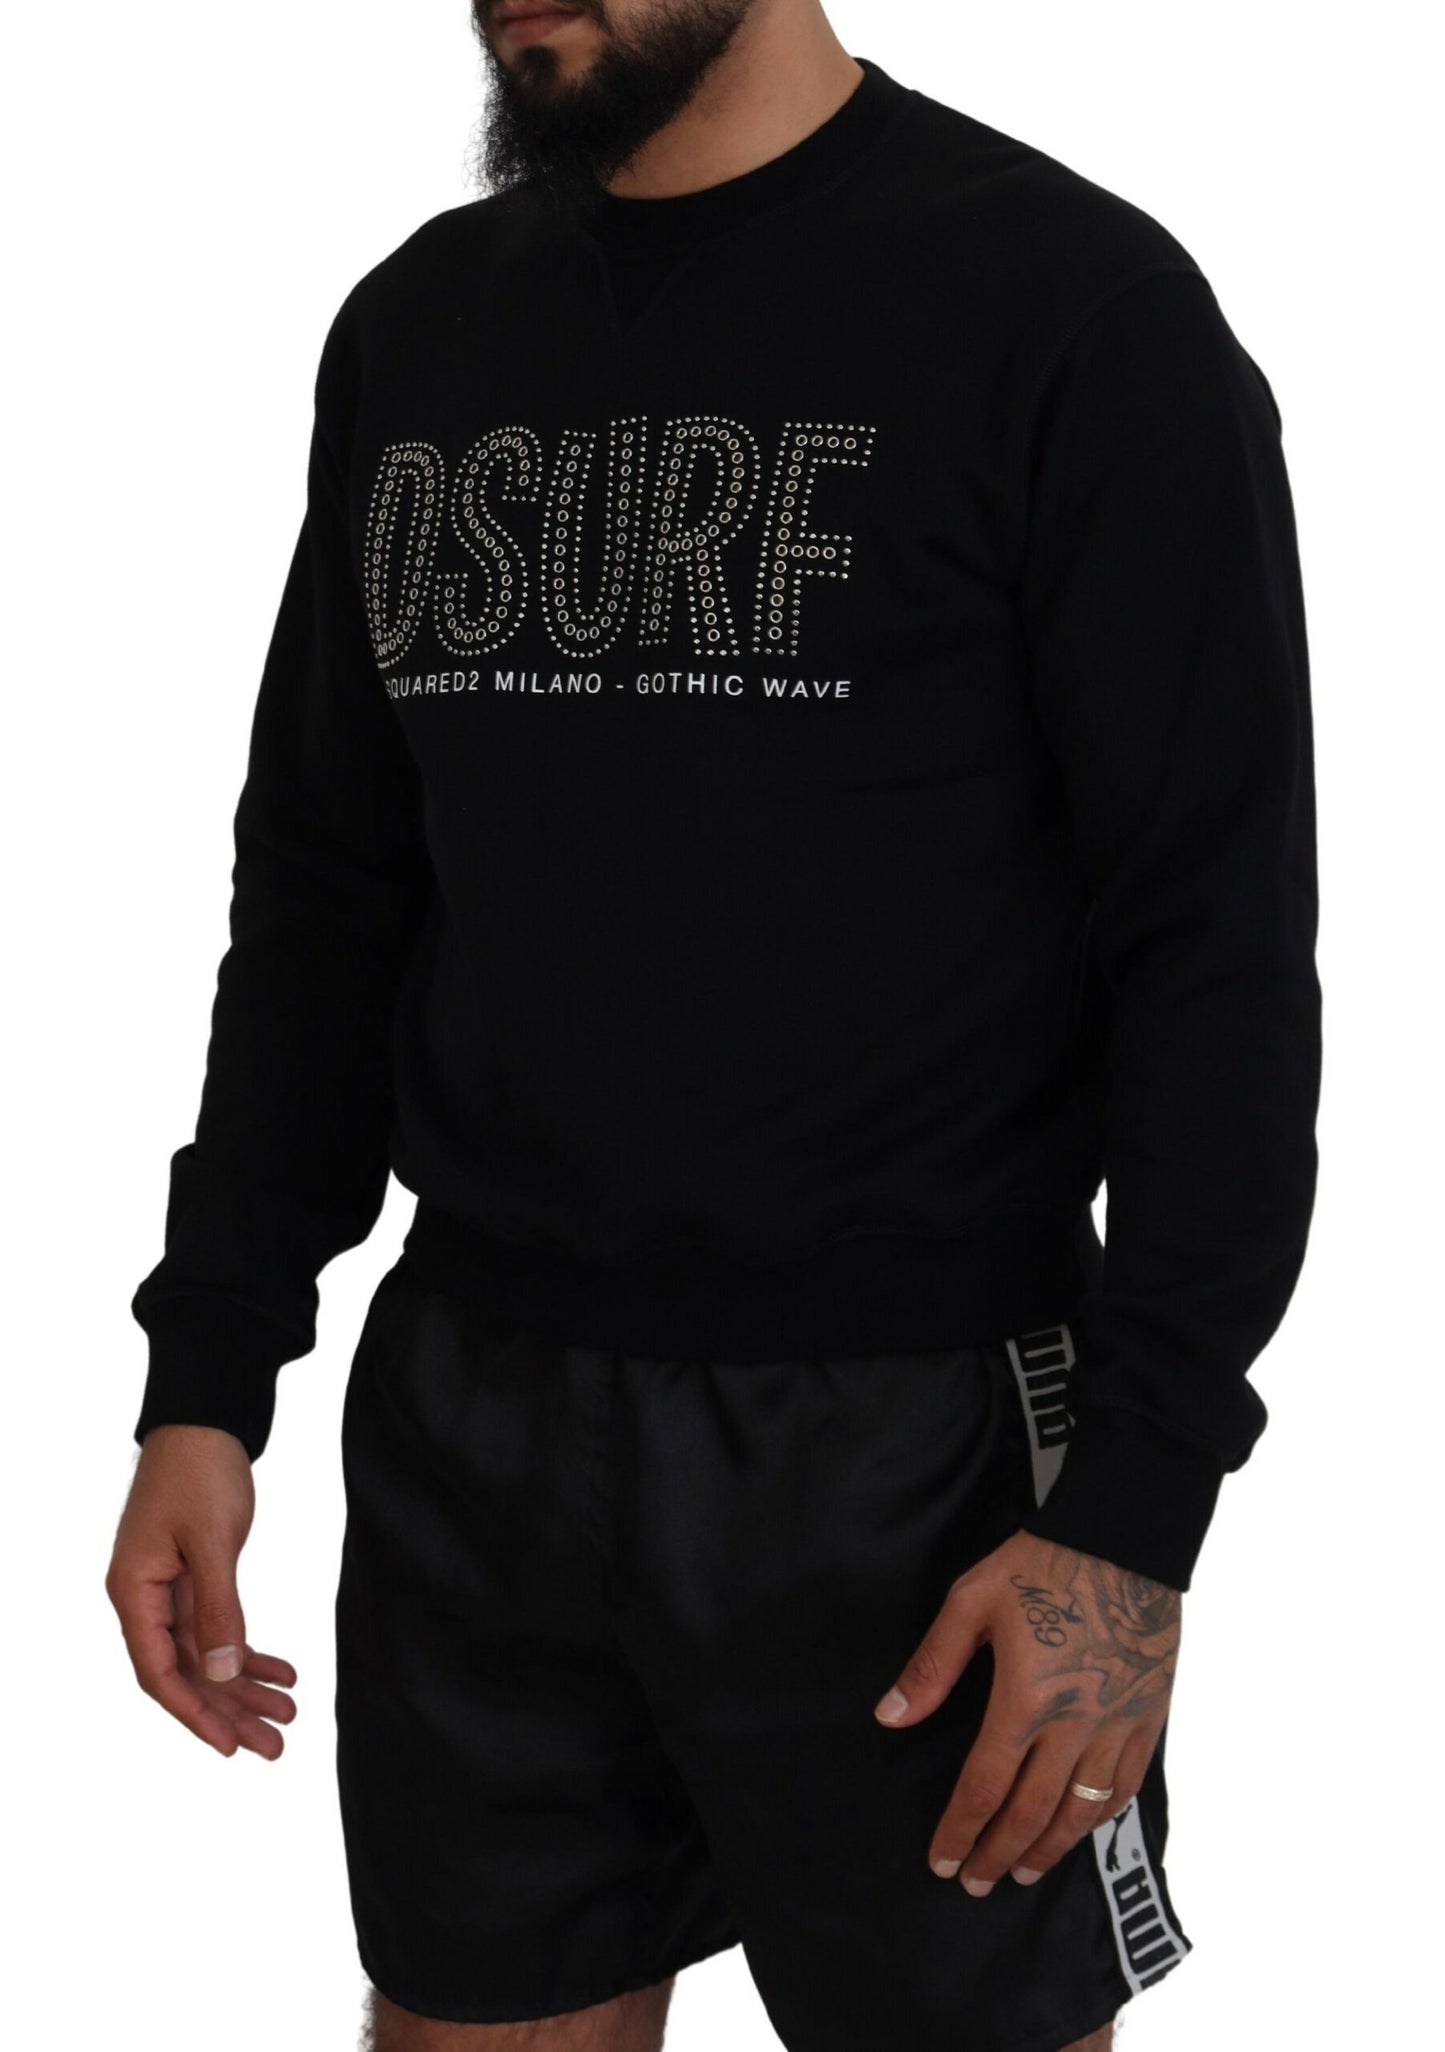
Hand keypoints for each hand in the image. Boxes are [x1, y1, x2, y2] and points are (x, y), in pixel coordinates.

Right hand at [105, 1423, 297, 1758]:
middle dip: (231, 1710)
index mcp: (134, 1592)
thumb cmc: (198, 1471)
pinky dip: (250, 1651)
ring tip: (287, 1716)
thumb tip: (224, 1672)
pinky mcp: (195, 1577)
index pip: (159, 1671)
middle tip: (275, 1746)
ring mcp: (170, 1589)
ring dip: (245, 1686)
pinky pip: (220, 1628)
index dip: (194, 1712)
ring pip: (207, 1655)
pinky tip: (282, 1672)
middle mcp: (146, 1598)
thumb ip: (218, 1607)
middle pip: (188, 1672)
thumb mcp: (212, 1540)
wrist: (205, 1421)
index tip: (229, 1746)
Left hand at [873, 1528, 1179, 1892]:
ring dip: (1049, 1849)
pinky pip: (1124, 1785)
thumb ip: (932, 1666)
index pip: (984, 1787)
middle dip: (998, 1853)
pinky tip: (1081, 1828)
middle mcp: (1073, 1725)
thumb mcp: (971, 1602)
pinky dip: (1099, 1816)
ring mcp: (1117, 1724)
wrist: (1122, 1537)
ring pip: (1081, 1810)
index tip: (942, 1862)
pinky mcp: (1148, 1715)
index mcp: (1024, 1700)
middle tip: (975, 1883)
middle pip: (1032, 1812)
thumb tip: (890, 1717)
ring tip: (1022, 1871)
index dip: (960, 1831)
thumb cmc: (1041, 1565)